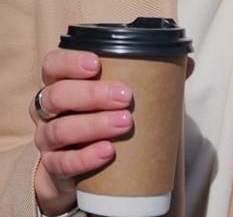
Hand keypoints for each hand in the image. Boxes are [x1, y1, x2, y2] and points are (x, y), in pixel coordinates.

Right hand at [32, 49, 133, 215]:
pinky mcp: (54, 167)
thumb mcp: (115, 99)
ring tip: (124, 123)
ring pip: (60, 129)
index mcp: (59, 84)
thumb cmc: (99, 120)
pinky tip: (107, 152)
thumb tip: (186, 62)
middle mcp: (47, 110)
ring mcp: (46, 139)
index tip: (96, 62)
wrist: (81, 170)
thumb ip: (147, 77)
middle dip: (92, 94)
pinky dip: (84, 157)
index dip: (70, 62)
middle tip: (126, 96)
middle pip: (57, 96)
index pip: (53, 65)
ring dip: (93, 125)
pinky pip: (63, 163)